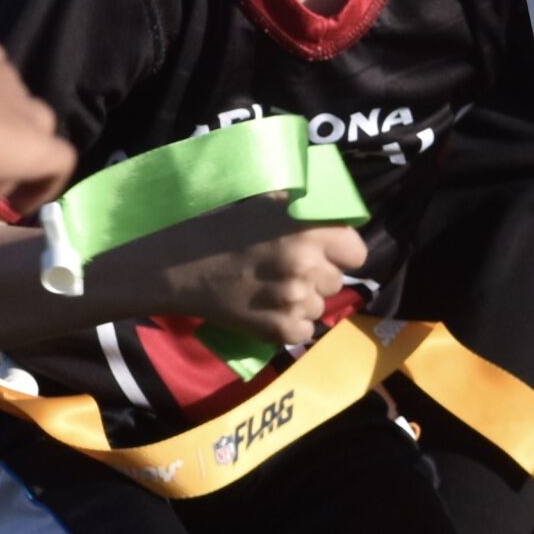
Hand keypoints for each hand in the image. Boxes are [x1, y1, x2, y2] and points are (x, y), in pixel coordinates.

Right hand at [146, 216, 369, 349]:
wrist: (177, 267)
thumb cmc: (219, 228)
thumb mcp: (264, 203)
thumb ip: (302, 207)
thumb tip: (333, 207)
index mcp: (308, 229)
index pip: (356, 251)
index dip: (341, 253)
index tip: (324, 253)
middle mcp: (306, 264)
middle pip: (338, 281)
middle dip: (318, 277)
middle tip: (288, 271)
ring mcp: (295, 300)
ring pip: (321, 307)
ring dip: (303, 302)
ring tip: (272, 290)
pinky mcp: (281, 330)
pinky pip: (305, 331)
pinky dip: (289, 325)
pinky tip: (267, 310)